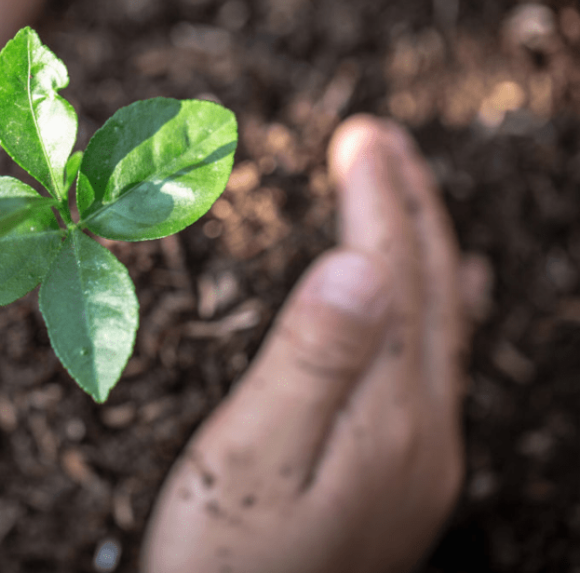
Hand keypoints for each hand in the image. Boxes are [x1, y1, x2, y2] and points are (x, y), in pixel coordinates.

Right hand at [141, 116, 490, 571]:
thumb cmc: (225, 561)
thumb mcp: (251, 460)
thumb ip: (309, 362)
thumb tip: (358, 265)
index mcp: (385, 415)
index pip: (390, 278)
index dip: (377, 202)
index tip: (359, 137)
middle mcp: (421, 432)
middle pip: (430, 294)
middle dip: (408, 208)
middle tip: (378, 139)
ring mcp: (421, 460)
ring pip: (442, 328)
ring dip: (426, 252)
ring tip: (415, 198)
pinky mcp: (404, 480)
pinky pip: (436, 368)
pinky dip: (436, 313)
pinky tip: (437, 306)